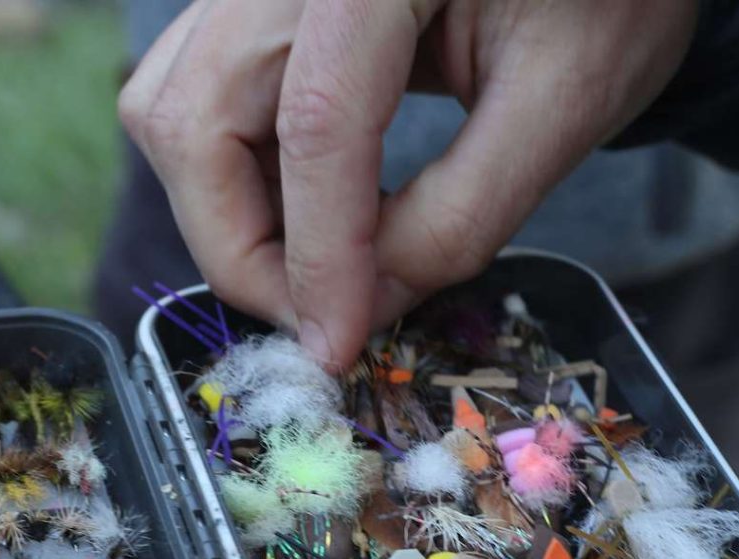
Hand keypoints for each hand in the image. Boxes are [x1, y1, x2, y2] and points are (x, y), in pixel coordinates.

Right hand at [119, 0, 700, 366]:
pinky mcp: (251, 5)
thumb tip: (362, 308)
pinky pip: (195, 98)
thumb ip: (461, 216)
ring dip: (230, 215)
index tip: (338, 346)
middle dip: (242, 247)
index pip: (316, 122)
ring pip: (172, 112)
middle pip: (194, 119)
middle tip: (322, 316)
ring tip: (322, 262)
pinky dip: (236, 177)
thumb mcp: (565, 105)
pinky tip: (312, 209)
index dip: (319, 255)